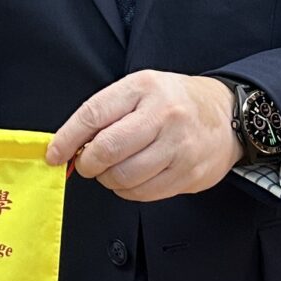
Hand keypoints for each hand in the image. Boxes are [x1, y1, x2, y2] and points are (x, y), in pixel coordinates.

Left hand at [48, 72, 239, 201]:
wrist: (226, 114)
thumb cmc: (173, 102)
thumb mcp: (140, 90)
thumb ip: (106, 114)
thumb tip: (68, 147)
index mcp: (144, 88)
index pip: (94, 115)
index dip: (67, 139)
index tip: (54, 154)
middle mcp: (164, 115)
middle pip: (108, 149)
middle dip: (88, 163)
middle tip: (87, 164)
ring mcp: (180, 146)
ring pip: (125, 176)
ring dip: (108, 179)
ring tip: (112, 170)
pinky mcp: (189, 173)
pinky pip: (145, 193)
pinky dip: (128, 191)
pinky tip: (132, 180)